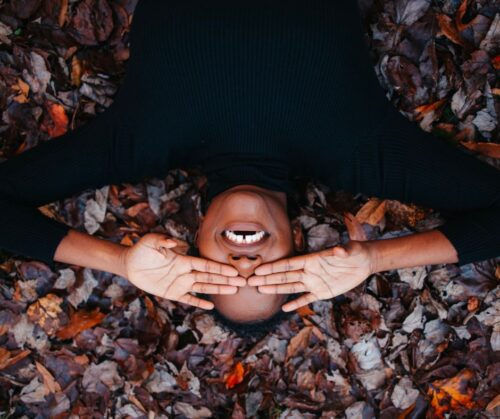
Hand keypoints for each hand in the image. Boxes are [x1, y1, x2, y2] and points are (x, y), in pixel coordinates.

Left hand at [121, 233, 244, 308]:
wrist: (130, 264)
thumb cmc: (142, 250)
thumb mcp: (151, 241)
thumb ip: (163, 240)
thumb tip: (175, 243)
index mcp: (183, 260)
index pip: (205, 265)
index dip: (219, 268)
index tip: (233, 270)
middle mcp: (185, 272)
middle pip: (209, 277)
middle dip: (226, 279)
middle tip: (242, 282)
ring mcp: (180, 284)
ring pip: (203, 287)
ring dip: (218, 289)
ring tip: (234, 291)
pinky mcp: (172, 293)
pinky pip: (188, 299)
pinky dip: (199, 302)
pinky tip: (211, 306)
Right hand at [247, 241, 374, 310]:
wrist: (364, 262)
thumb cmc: (356, 251)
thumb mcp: (351, 250)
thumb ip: (342, 251)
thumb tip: (338, 250)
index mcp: (312, 260)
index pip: (289, 264)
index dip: (274, 267)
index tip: (259, 269)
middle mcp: (309, 271)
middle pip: (284, 275)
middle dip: (267, 278)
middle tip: (250, 281)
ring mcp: (314, 282)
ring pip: (291, 286)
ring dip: (276, 288)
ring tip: (260, 290)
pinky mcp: (322, 292)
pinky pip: (306, 299)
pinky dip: (296, 303)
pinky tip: (285, 308)